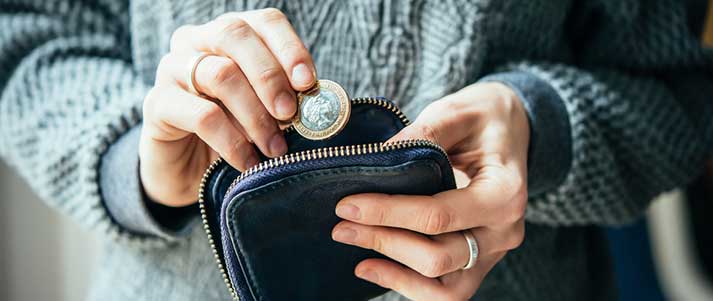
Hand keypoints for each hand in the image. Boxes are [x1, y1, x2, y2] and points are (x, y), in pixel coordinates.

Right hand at [140, 8, 314, 205]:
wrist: (187, 171)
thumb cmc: (234, 133)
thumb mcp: (265, 112)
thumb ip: (287, 99)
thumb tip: (318, 102)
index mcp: (231, 35)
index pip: (265, 22)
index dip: (290, 48)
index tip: (308, 82)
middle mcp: (197, 41)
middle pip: (236, 35)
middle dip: (270, 76)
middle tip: (290, 114)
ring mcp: (171, 68)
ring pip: (220, 74)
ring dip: (255, 115)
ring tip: (275, 148)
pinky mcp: (157, 104)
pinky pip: (201, 115)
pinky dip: (232, 141)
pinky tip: (248, 162)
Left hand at [331, 82, 529, 300]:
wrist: (511, 128)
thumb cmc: (484, 118)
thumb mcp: (456, 113)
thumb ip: (421, 135)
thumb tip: (374, 161)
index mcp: (505, 193)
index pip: (438, 216)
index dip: (388, 213)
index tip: (347, 204)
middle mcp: (504, 231)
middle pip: (438, 257)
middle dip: (384, 242)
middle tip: (342, 225)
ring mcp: (493, 252)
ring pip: (443, 289)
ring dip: (394, 271)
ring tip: (356, 251)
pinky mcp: (479, 261)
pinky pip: (446, 291)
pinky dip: (408, 284)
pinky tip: (373, 266)